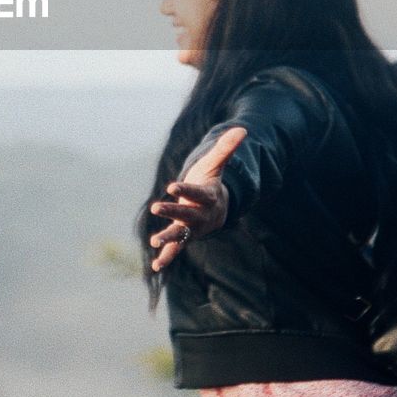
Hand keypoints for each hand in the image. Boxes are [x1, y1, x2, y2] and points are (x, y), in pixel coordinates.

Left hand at [148, 126, 246, 271]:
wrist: (217, 207)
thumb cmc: (212, 182)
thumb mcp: (216, 164)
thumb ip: (226, 149)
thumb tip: (243, 129)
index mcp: (207, 196)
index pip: (196, 192)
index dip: (184, 190)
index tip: (171, 186)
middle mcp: (200, 214)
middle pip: (187, 214)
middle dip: (172, 212)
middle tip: (156, 206)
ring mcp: (192, 227)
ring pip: (181, 235)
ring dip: (168, 239)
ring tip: (154, 241)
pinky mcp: (184, 237)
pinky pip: (177, 249)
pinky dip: (167, 257)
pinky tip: (156, 267)